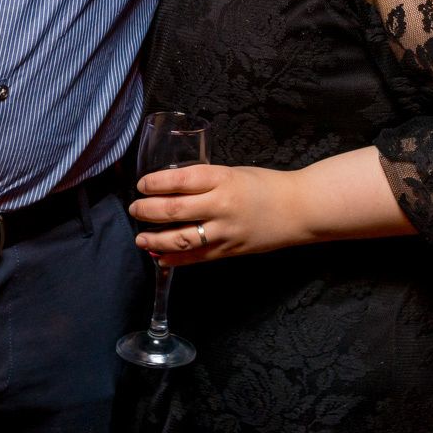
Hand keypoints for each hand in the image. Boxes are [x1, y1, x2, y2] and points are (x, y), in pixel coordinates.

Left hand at [128, 164, 308, 267]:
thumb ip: (204, 181)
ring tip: (141, 237)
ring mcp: (225, 231)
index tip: (142, 185)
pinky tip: (160, 258)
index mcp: (222, 178)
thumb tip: (170, 188)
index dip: (155, 183)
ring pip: (180, 238)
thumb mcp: (232, 172)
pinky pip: (195, 257)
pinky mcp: (229, 251)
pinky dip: (174, 259)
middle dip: (147, 211)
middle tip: (135, 209)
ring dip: (155, 240)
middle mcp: (221, 205)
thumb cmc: (264, 186)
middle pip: (174, 210)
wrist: (297, 209)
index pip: (179, 180)